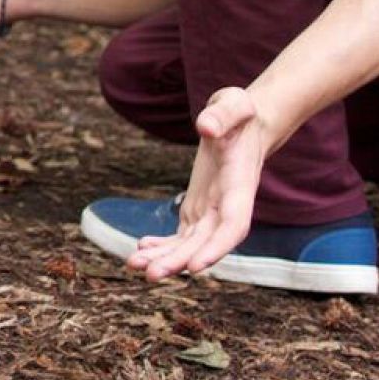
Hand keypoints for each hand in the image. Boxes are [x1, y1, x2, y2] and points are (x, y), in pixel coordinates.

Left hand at [127, 87, 267, 278]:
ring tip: (134, 265)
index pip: (232, 226)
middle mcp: (227, 206)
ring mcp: (212, 210)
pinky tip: (141, 250)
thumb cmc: (240, 113)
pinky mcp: (198, 208)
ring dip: (164, 258)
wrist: (244, 125)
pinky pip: (181, 235)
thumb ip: (223, 115)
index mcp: (239, 187)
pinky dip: (163, 245)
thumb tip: (204, 126)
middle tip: (150, 275)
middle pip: (205, 243)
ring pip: (190, 244)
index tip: (196, 267)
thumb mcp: (234, 104)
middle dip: (179, 261)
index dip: (216, 248)